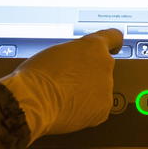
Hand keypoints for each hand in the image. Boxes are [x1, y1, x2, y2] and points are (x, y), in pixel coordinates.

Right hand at [0, 29, 122, 142]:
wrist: (33, 101)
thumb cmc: (37, 75)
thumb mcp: (56, 52)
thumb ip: (74, 55)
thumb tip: (75, 64)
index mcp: (93, 46)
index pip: (114, 37)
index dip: (113, 43)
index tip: (114, 47)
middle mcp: (105, 64)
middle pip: (102, 68)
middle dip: (90, 75)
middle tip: (68, 83)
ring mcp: (106, 87)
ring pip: (100, 90)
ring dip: (88, 93)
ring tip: (64, 98)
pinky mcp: (103, 108)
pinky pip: (98, 108)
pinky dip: (87, 111)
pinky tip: (69, 109)